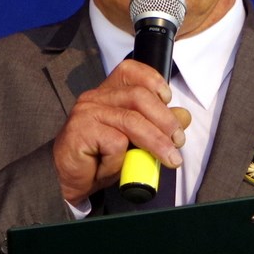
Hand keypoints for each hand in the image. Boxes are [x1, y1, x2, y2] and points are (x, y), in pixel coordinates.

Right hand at [52, 59, 190, 203]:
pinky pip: (115, 142)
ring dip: (156, 142)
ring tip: (169, 159)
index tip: (168, 99)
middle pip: (138, 96)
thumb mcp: (136, 142)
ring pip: (132, 120)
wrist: (70, 182)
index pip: (130, 71)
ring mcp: (87, 112)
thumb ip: (158, 126)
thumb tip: (183, 116)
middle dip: (165, 120)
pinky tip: (114, 166)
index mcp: (108, 93)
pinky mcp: (80, 130)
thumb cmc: (101, 160)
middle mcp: (96, 97)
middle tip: (178, 141)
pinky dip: (122, 159)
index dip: (153, 80)